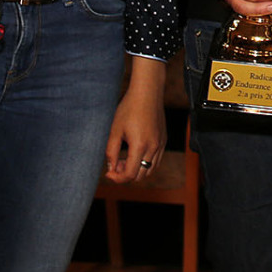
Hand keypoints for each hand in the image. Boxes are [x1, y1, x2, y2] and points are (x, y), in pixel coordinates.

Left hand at [104, 57, 167, 183]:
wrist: (147, 93)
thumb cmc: (129, 108)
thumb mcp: (115, 130)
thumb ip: (111, 152)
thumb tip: (111, 168)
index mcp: (139, 146)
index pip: (129, 174)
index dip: (117, 179)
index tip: (108, 173)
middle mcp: (153, 147)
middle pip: (141, 176)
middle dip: (126, 175)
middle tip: (115, 165)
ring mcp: (161, 144)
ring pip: (150, 170)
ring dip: (137, 170)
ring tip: (125, 159)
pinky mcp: (164, 140)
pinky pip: (156, 160)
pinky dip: (145, 163)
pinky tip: (135, 153)